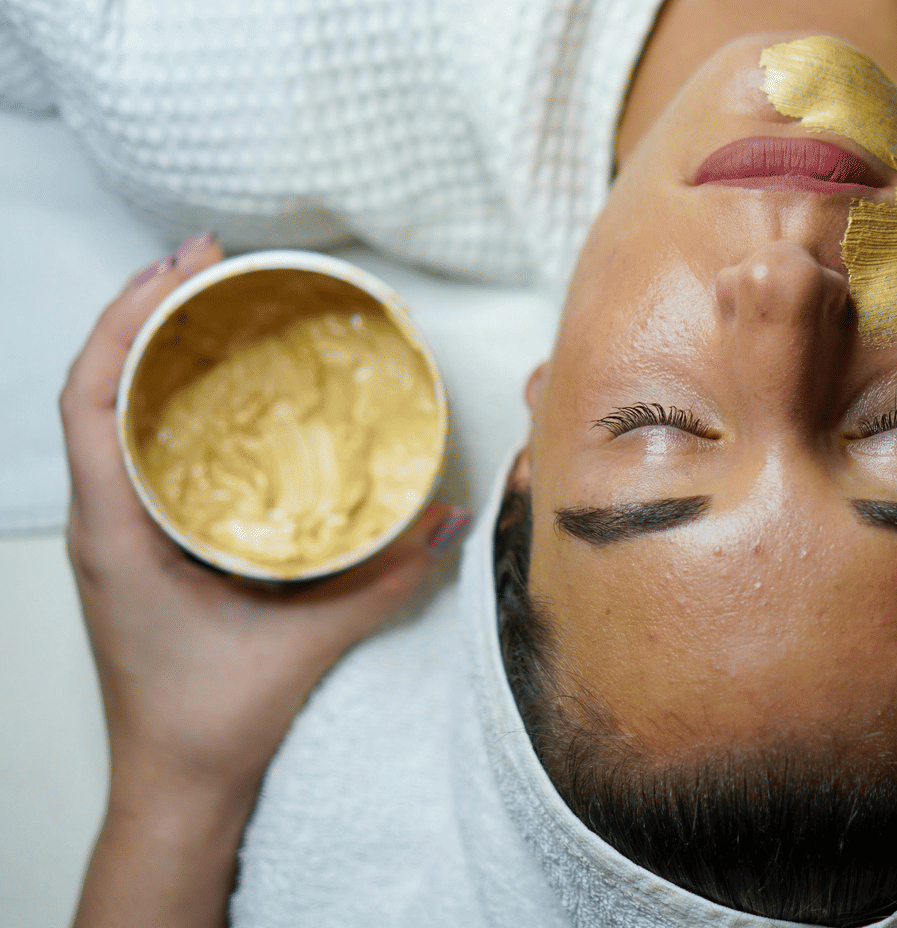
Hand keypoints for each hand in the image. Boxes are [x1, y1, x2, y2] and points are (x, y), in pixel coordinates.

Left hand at [64, 232, 469, 926]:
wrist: (176, 782)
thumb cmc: (212, 719)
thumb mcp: (307, 640)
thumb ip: (383, 578)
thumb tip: (445, 518)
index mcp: (116, 532)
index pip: (90, 400)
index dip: (126, 321)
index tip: (180, 270)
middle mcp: (100, 522)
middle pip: (92, 388)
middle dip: (140, 312)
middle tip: (205, 262)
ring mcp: (110, 534)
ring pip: (104, 416)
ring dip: (144, 351)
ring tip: (202, 303)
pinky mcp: (131, 546)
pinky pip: (129, 450)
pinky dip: (157, 400)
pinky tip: (205, 387)